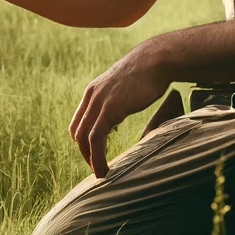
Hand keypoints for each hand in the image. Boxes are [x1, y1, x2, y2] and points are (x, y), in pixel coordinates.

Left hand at [69, 40, 169, 177]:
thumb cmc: (147, 72)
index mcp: (93, 91)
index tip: (95, 153)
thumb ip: (116, 100)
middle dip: (85, 153)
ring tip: (100, 174)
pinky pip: (96, 138)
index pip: (79, 121)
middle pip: (77, 132)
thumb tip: (116, 114)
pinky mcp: (110, 109)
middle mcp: (91, 96)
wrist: (156, 60)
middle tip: (98, 167)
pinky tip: (104, 169)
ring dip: (90, 159)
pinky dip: (97, 157)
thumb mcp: (124, 86)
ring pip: (84, 138)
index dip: (83, 141)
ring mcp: (99, 102)